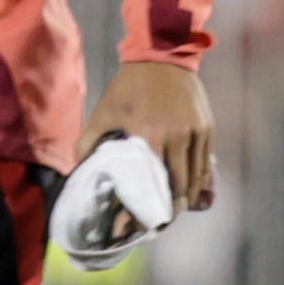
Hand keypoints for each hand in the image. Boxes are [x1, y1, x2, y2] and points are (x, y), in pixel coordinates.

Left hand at [81, 58, 213, 210]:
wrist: (163, 57)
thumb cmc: (129, 87)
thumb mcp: (103, 113)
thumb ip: (88, 142)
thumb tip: (76, 169)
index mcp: (150, 136)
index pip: (150, 183)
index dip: (144, 208)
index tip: (135, 227)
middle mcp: (177, 138)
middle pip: (178, 186)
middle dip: (169, 209)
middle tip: (157, 224)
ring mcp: (196, 133)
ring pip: (195, 177)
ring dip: (186, 198)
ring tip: (173, 212)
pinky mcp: (207, 128)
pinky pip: (205, 162)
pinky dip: (198, 180)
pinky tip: (189, 191)